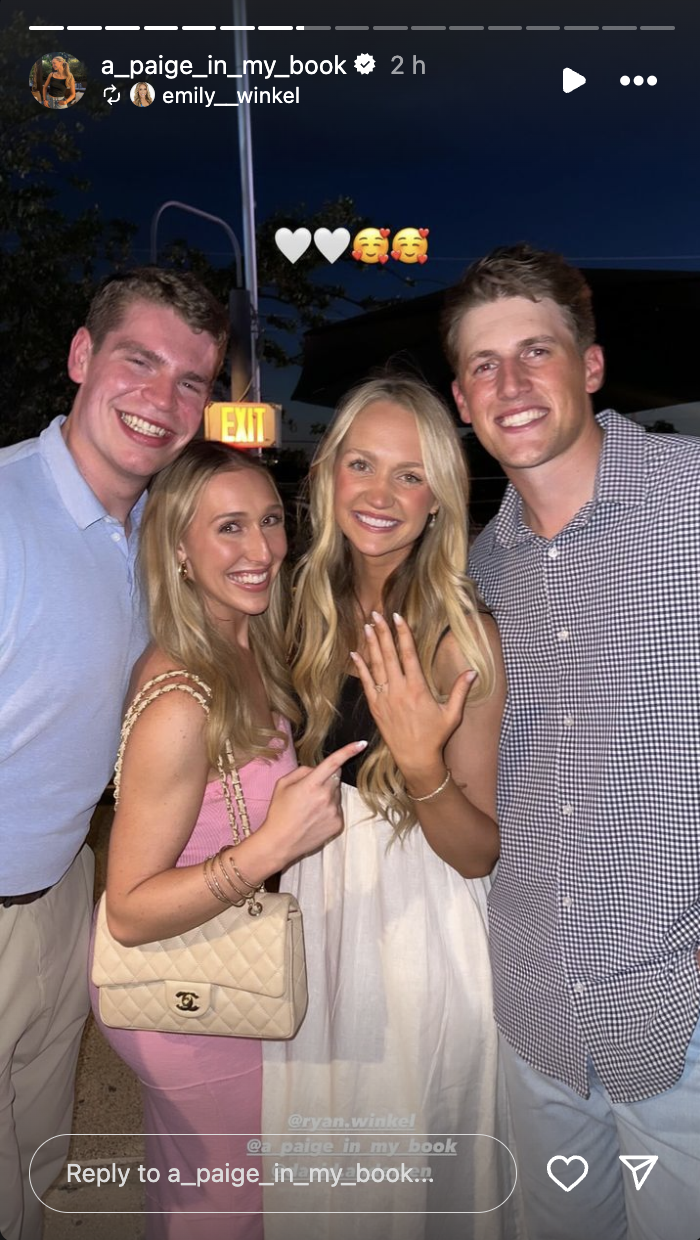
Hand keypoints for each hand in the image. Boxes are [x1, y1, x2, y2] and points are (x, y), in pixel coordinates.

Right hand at [262, 739, 366, 863]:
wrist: (280, 842)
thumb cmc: (279, 812)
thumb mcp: (282, 785)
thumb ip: (301, 771)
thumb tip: (316, 768)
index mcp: (311, 784)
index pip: (333, 763)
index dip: (349, 751)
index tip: (362, 743)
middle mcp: (326, 796)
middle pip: (335, 777)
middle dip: (326, 779)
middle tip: (309, 792)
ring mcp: (334, 811)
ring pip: (336, 793)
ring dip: (327, 795)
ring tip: (310, 808)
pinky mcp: (338, 823)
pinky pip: (337, 808)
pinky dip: (329, 809)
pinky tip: (315, 818)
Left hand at [350, 612, 475, 780]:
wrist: (415, 759)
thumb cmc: (436, 736)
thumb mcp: (452, 714)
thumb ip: (461, 691)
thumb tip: (473, 671)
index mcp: (418, 689)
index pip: (409, 654)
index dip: (403, 634)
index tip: (398, 617)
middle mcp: (399, 690)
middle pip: (389, 655)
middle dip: (383, 632)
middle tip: (377, 613)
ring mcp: (385, 698)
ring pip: (376, 666)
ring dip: (371, 645)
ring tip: (367, 626)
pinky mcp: (376, 707)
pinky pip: (366, 683)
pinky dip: (361, 667)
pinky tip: (355, 653)